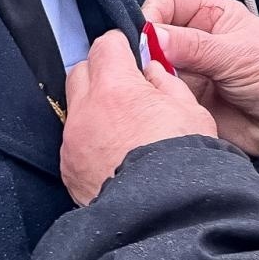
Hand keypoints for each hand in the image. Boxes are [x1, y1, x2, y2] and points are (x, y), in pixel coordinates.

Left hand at [61, 31, 215, 205]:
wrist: (166, 215)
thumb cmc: (184, 160)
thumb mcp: (190, 109)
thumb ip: (165, 81)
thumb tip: (152, 70)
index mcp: (115, 87)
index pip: (105, 45)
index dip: (121, 46)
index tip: (131, 54)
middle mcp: (86, 110)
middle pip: (81, 71)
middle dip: (101, 72)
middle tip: (125, 86)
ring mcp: (72, 142)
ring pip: (76, 108)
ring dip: (94, 108)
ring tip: (123, 126)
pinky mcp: (68, 170)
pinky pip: (73, 142)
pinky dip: (89, 139)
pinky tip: (113, 153)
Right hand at [142, 0, 258, 156]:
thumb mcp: (238, 53)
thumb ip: (194, 45)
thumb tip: (152, 35)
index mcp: (210, 14)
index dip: (153, 11)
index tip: (147, 32)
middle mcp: (193, 38)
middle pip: (152, 30)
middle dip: (145, 44)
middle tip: (146, 61)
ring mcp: (186, 68)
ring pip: (150, 62)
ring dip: (148, 71)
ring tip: (153, 82)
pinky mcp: (182, 97)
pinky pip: (157, 91)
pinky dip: (153, 93)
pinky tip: (159, 99)